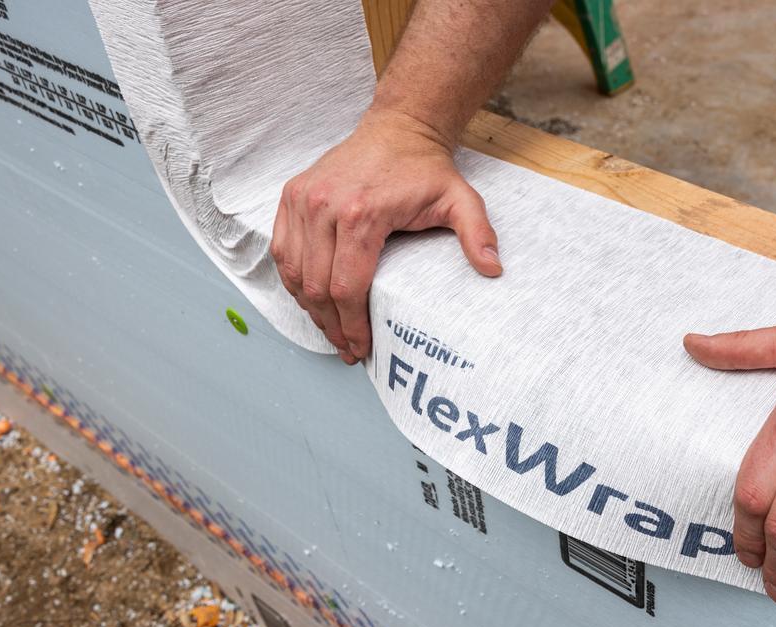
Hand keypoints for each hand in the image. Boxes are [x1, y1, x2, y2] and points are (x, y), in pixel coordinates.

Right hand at [270, 109, 501, 364]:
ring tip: (330, 331)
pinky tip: (310, 300)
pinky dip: (293, 280)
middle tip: (347, 349)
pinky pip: (282, 250)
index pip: (347, 286)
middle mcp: (323, 206)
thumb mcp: (460, 199)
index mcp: (361, 214)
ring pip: (294, 272)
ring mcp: (302, 200)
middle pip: (317, 286)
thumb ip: (477, 234)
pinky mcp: (291, 196)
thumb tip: (492, 269)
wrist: (398, 128)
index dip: (353, 325)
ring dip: (309, 308)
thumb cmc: (425, 169)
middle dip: (331, 325)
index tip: (362, 348)